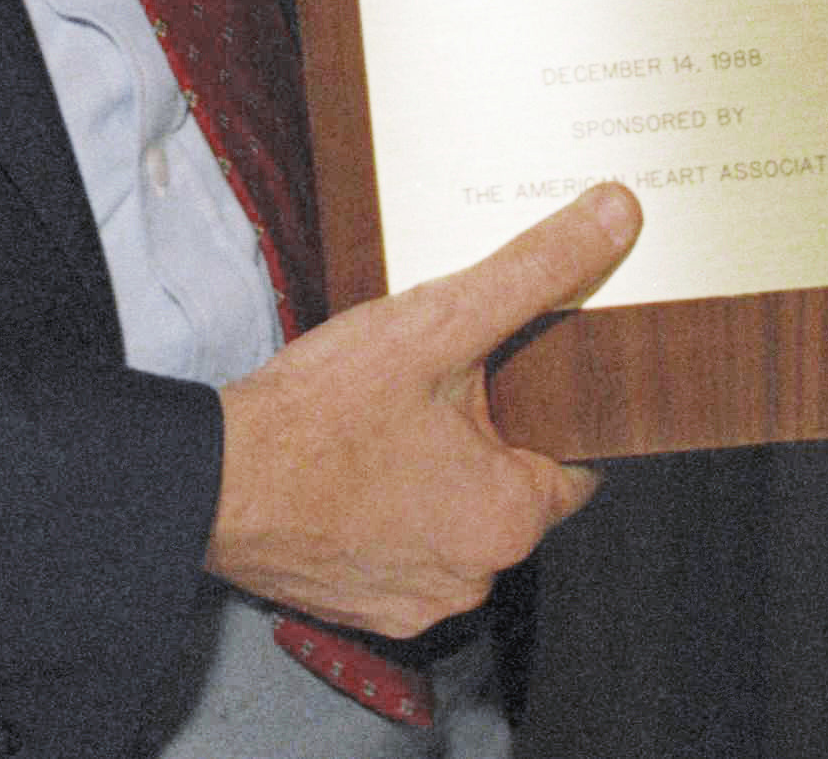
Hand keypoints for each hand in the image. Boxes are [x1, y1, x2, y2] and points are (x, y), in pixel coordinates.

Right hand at [206, 181, 640, 634]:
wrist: (214, 480)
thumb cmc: (318, 415)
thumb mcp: (438, 321)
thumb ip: (533, 271)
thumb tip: (614, 220)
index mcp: (511, 516)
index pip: (577, 459)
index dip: (551, 405)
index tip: (519, 370)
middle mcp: (475, 575)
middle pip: (510, 486)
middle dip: (484, 433)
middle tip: (439, 379)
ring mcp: (417, 600)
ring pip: (453, 519)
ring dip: (434, 474)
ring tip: (389, 417)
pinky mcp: (364, 607)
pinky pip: (402, 551)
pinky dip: (388, 512)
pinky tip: (356, 463)